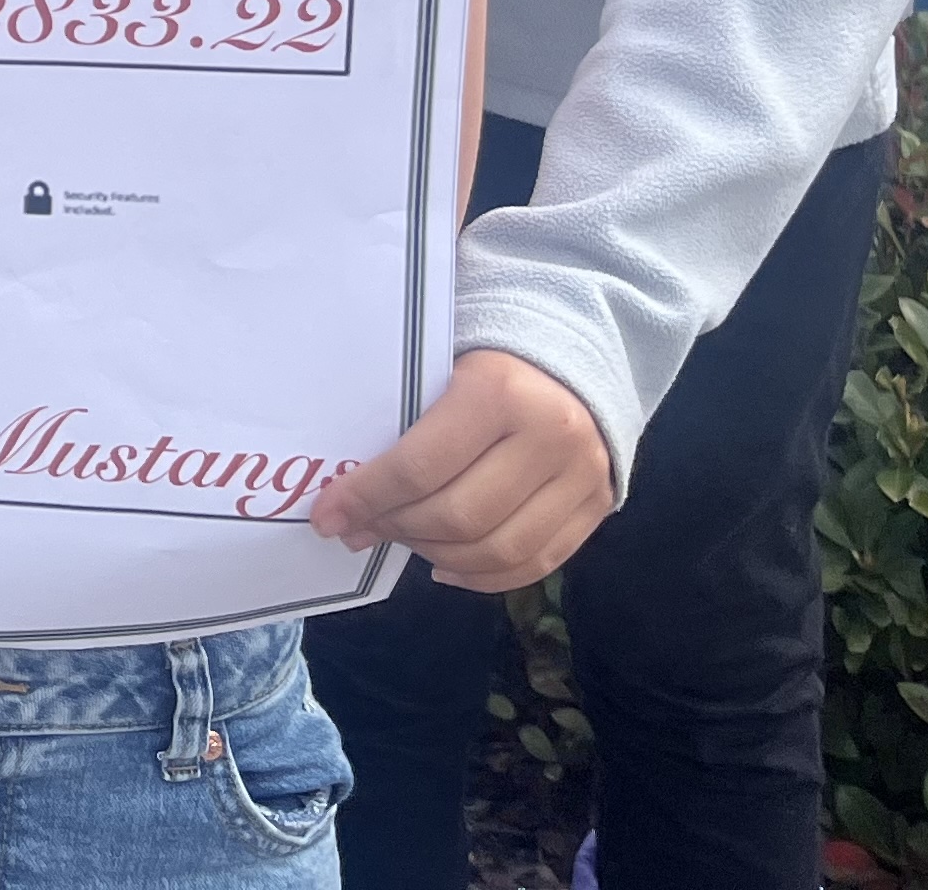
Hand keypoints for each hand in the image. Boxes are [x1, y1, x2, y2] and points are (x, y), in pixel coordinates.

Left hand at [308, 349, 613, 589]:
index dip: (366, 497)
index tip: (327, 515)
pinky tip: (443, 563)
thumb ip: (403, 422)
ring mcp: (583, 476)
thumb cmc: (486, 358)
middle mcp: (550, 436)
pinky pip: (536, 563)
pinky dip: (482, 575)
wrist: (573, 352)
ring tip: (401, 539)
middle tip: (360, 528)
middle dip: (396, 528)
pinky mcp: (600, 505)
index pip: (420, 466)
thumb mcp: (441, 365)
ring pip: (498, 549)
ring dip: (435, 554)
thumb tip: (345, 497)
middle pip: (458, 516)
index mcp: (500, 391)